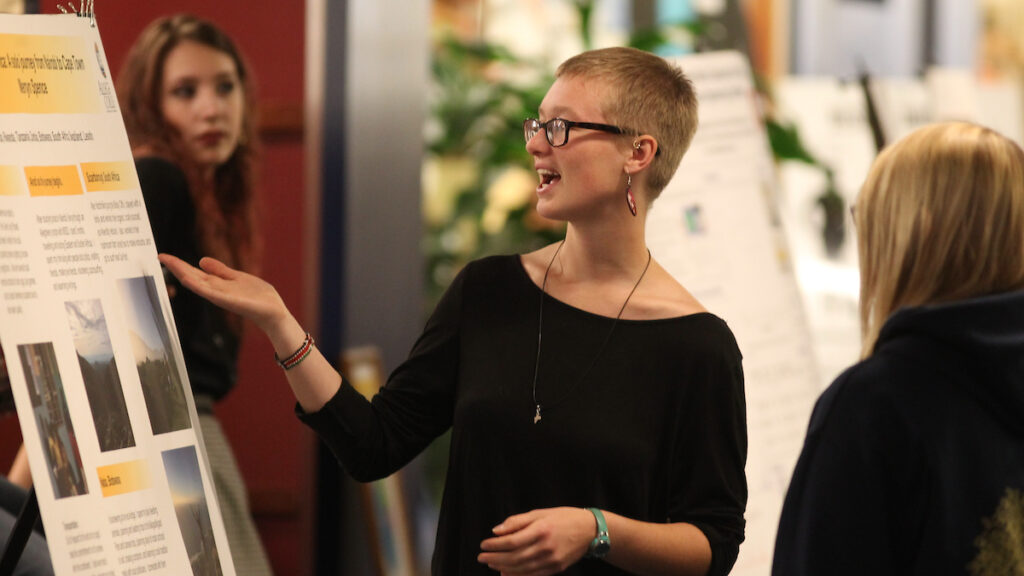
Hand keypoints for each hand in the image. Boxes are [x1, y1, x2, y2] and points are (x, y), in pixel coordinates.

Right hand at [158, 254, 289, 332]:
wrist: (273, 312)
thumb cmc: (258, 296)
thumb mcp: (237, 278)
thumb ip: (220, 271)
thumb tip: (201, 260)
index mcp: (218, 284)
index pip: (194, 272)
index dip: (179, 264)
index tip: (163, 255)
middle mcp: (216, 290)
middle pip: (193, 276)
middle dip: (177, 267)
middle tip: (160, 256)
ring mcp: (222, 296)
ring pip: (199, 284)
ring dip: (184, 274)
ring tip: (170, 264)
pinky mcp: (230, 301)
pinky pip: (212, 293)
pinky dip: (200, 287)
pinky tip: (189, 280)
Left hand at [478, 507, 594, 575]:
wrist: (589, 530)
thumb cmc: (562, 517)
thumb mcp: (540, 513)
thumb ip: (517, 522)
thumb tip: (496, 531)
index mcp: (541, 529)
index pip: (511, 541)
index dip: (495, 545)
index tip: (483, 544)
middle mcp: (545, 546)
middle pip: (514, 557)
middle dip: (495, 558)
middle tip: (481, 557)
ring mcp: (551, 560)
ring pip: (522, 569)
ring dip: (503, 568)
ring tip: (492, 564)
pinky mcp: (556, 568)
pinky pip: (533, 575)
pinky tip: (507, 573)